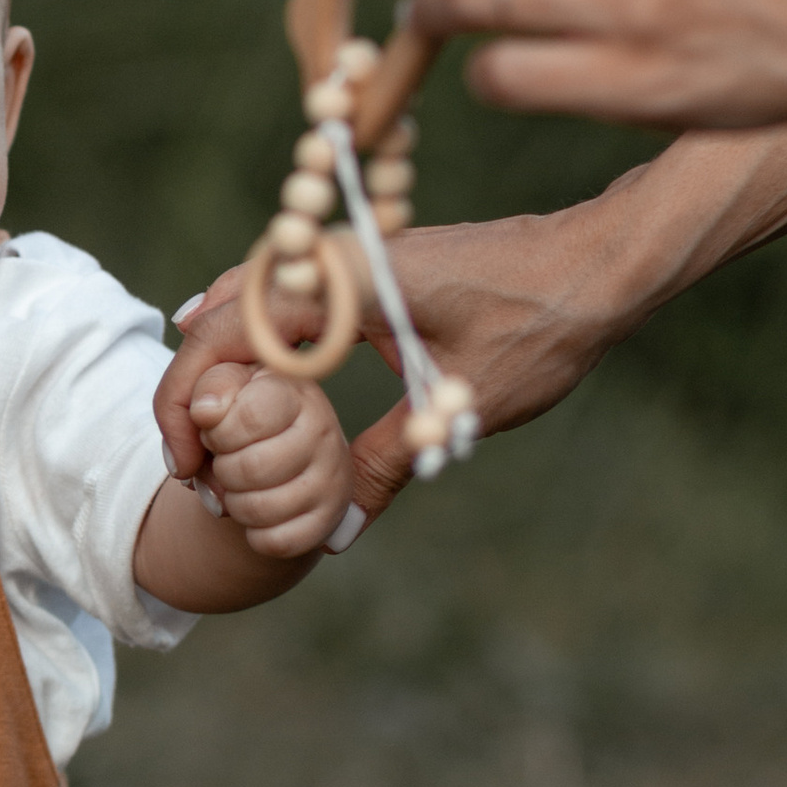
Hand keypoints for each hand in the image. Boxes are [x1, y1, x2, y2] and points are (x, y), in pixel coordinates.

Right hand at [155, 208, 639, 534]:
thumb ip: (387, 465)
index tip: (191, 466)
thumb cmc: (537, 327)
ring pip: (246, 298)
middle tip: (192, 463)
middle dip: (195, 391)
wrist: (595, 264)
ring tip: (207, 430)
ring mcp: (346, 251)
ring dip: (220, 362)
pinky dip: (254, 336)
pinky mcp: (365, 262)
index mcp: (344, 281)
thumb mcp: (456, 407)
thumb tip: (335, 534)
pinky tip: (245, 375)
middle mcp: (332, 255)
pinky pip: (283, 294)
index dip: (191, 403)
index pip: (227, 335)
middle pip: (221, 315)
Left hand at [185, 359, 354, 561]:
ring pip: (259, 510)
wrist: (269, 450)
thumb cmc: (232, 413)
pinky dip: (253, 533)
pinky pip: (275, 542)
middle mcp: (324, 430)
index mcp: (293, 389)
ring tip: (239, 484)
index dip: (217, 431)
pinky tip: (258, 509)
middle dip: (221, 469)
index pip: (251, 417)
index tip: (216, 428)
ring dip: (232, 502)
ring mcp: (332, 478)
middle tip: (226, 459)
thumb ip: (189, 390)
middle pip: (250, 469)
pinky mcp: (329, 520)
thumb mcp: (205, 387)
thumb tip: (204, 413)